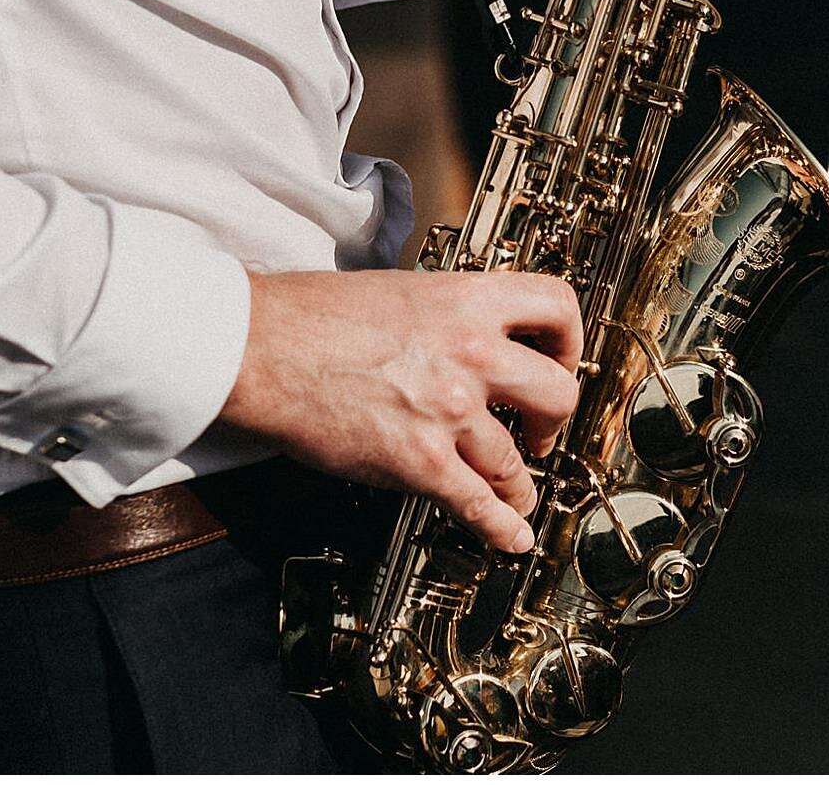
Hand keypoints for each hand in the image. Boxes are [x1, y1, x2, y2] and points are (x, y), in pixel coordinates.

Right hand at [219, 269, 584, 552]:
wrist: (259, 348)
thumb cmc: (309, 315)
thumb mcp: (398, 291)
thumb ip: (443, 314)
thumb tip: (462, 335)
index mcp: (467, 300)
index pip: (556, 306)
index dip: (570, 339)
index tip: (562, 358)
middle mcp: (472, 352)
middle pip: (558, 392)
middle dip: (556, 420)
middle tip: (542, 432)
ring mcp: (451, 410)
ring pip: (517, 460)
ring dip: (521, 485)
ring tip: (519, 494)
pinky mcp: (420, 461)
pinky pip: (478, 504)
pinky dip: (500, 527)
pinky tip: (509, 537)